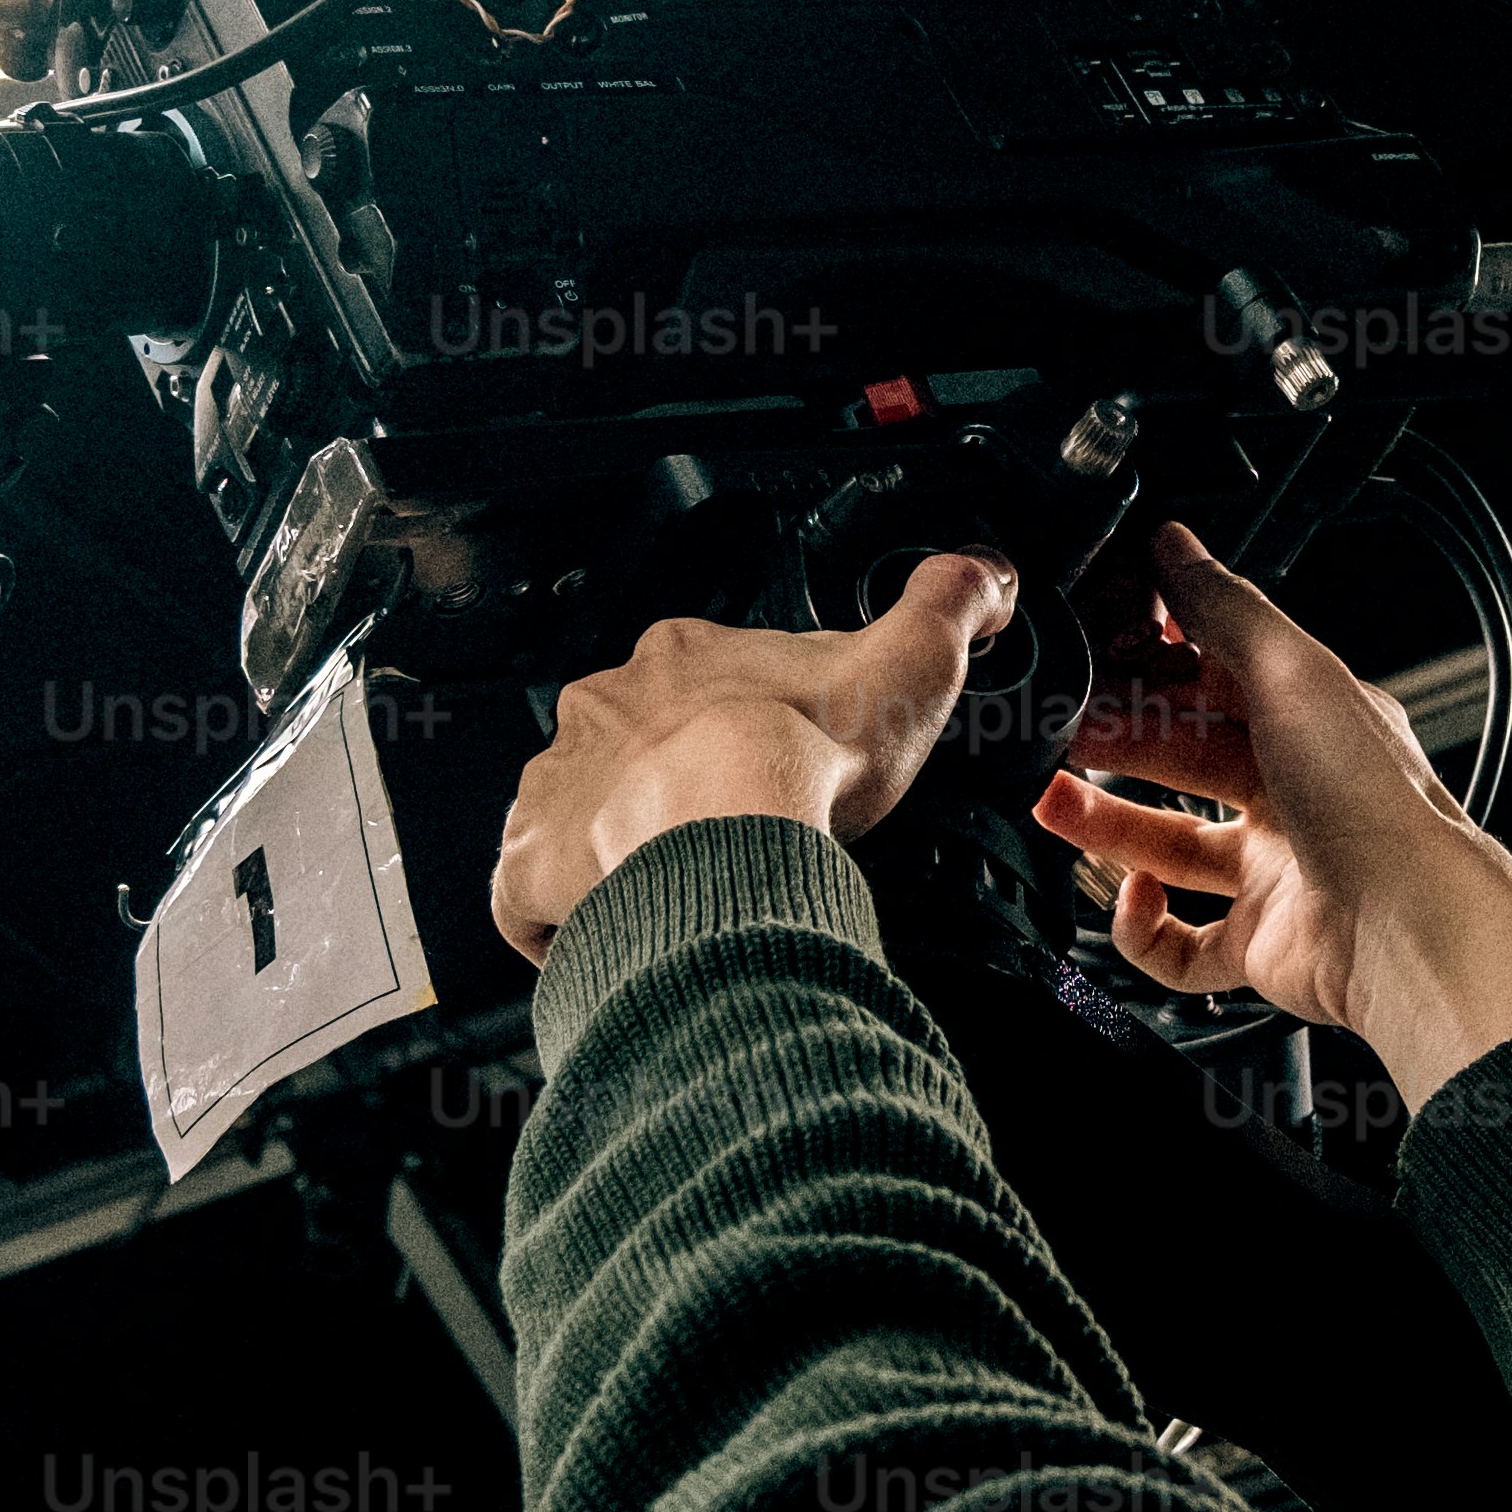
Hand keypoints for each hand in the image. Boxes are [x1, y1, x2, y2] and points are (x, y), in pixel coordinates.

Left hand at [490, 557, 1017, 962]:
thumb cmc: (808, 755)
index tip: (773, 763)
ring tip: (679, 889)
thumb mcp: (907, 662)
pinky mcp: (529, 859)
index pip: (700, 683)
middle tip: (733, 834)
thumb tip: (982, 574)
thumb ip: (948, 605)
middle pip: (636, 748)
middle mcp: (603, 706)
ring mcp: (557, 781)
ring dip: (619, 848)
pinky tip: (613, 936)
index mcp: (680, 658)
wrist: (730, 826)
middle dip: (672, 787)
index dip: (739, 727)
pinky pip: (531, 895)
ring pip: (582, 814)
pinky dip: (562, 919)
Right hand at [1031, 521, 1511, 1103]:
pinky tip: (1132, 896)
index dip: (1154, 665)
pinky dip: (1142, 925)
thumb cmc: (1372, 799)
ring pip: (1170, 844)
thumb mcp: (1292, 671)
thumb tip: (1174, 544)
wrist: (1408, 928)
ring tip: (1053, 801)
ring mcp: (1277, 872)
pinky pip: (1179, 940)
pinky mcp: (1259, 944)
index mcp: (1315, 721)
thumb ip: (1224, 607)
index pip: (1218, 679)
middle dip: (1118, 740)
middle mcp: (1298, 795)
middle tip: (1061, 726)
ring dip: (1106, 823)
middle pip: (1185, 759)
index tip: (1097, 652)